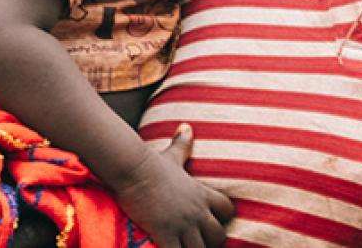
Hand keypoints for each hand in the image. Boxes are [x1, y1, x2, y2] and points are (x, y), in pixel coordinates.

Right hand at [109, 124, 234, 247]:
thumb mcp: (172, 154)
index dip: (223, 218)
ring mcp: (183, 224)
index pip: (228, 210)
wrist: (134, 170)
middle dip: (211, 241)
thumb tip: (186, 126)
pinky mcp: (166, 234)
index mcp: (202, 193)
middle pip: (219, 235)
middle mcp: (197, 210)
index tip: (211, 221)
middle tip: (198, 241)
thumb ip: (183, 144)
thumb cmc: (152, 164)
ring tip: (185, 247)